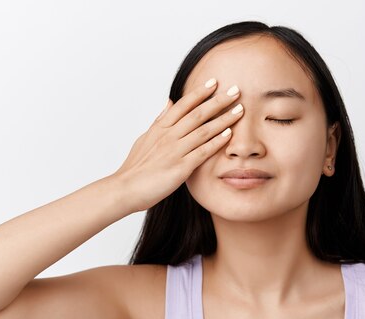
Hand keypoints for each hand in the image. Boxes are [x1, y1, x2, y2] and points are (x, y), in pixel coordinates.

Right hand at [112, 79, 243, 211]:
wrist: (125, 189)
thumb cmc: (135, 167)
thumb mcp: (144, 138)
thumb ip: (159, 120)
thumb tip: (169, 102)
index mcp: (160, 128)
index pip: (183, 105)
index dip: (199, 92)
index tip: (214, 82)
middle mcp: (168, 136)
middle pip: (197, 113)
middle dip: (218, 101)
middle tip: (235, 90)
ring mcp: (175, 151)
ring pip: (204, 130)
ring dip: (224, 118)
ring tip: (239, 109)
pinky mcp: (181, 167)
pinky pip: (203, 151)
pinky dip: (217, 141)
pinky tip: (229, 134)